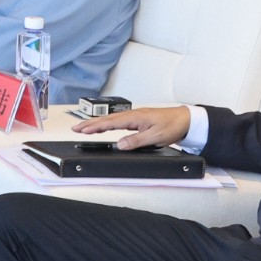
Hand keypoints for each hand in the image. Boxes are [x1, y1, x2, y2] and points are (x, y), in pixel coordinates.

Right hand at [71, 104, 192, 149]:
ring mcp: (134, 117)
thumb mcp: (155, 137)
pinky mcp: (138, 120)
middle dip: (90, 123)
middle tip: (76, 128)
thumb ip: (136, 141)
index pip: (110, 123)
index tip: (82, 130)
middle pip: (107, 119)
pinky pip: (118, 121)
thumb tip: (119, 144)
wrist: (185, 119)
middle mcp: (132, 115)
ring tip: (84, 128)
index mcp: (135, 117)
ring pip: (111, 120)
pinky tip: (104, 127)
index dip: (95, 127)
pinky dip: (107, 124)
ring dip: (97, 124)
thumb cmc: (172, 125)